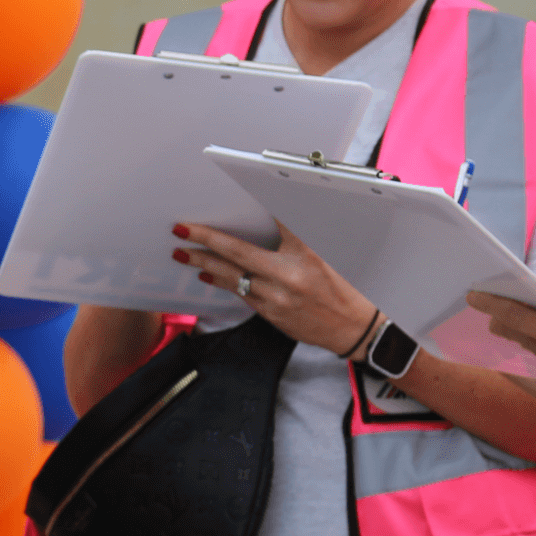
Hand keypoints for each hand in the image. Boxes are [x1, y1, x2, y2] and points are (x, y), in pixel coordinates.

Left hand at [170, 221, 376, 356]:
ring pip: (233, 277)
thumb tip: (273, 212)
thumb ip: (297, 232)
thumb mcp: (323, 252)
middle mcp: (287, 278)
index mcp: (303, 256)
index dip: (253, 212)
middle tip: (181, 231)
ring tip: (185, 254)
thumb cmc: (343, 285)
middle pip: (237, 254)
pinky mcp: (271, 315)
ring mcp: (276, 299)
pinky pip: (242, 295)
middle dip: (206, 242)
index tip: (224, 208)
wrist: (353, 327)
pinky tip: (209, 275)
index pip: (272, 225)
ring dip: (206, 264)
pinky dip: (224, 282)